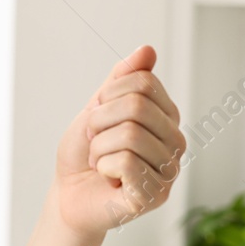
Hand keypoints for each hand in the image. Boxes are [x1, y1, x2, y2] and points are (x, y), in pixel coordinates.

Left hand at [53, 45, 184, 238]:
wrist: (68, 195)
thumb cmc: (84, 154)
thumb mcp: (97, 108)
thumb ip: (122, 80)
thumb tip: (147, 50)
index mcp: (167, 116)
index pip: (142, 82)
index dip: (107, 97)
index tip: (98, 118)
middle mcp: (176, 142)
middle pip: (137, 106)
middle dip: (100, 122)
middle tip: (96, 142)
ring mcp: (170, 170)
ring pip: (130, 134)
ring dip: (99, 148)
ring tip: (101, 162)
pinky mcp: (156, 195)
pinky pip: (125, 162)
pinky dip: (103, 167)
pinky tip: (108, 178)